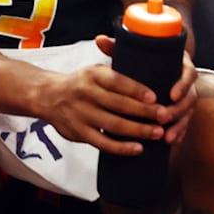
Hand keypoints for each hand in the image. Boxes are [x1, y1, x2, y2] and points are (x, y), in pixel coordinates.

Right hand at [36, 56, 172, 155]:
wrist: (48, 96)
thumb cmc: (82, 82)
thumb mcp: (96, 69)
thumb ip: (118, 68)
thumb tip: (150, 64)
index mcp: (94, 75)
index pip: (117, 81)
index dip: (137, 90)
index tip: (155, 97)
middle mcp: (86, 93)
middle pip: (119, 104)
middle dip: (144, 112)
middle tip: (165, 116)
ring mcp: (82, 114)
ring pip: (113, 125)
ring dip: (138, 130)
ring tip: (158, 133)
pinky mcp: (79, 133)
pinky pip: (102, 143)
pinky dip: (121, 147)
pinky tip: (138, 148)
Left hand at [94, 35, 198, 144]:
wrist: (160, 65)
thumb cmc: (145, 59)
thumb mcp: (135, 53)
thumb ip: (118, 47)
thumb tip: (99, 39)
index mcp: (180, 64)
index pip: (190, 73)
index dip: (183, 85)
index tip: (171, 95)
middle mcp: (186, 82)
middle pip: (191, 97)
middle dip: (178, 110)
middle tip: (162, 117)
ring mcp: (186, 97)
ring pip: (189, 113)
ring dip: (179, 125)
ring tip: (166, 137)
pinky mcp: (183, 110)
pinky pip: (185, 123)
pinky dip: (179, 133)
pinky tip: (171, 142)